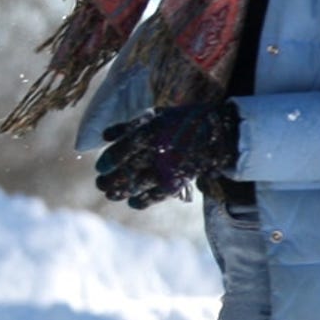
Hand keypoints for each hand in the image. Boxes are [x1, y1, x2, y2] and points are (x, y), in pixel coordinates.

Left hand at [94, 98, 240, 209]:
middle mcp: (159, 151)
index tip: (100, 167)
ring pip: (139, 184)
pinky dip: (144, 201)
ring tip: (111, 194)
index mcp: (151, 132)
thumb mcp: (156, 116)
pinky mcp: (180, 181)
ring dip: (122, 191)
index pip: (123, 150)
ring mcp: (169, 168)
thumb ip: (129, 126)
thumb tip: (104, 136)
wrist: (218, 133)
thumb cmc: (183, 122)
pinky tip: (133, 202)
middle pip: (127, 170)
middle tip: (101, 184)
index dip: (109, 161)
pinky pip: (158, 194)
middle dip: (111, 179)